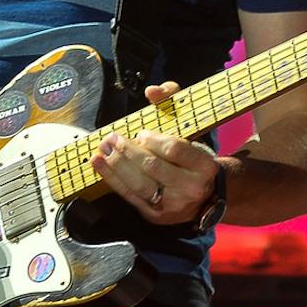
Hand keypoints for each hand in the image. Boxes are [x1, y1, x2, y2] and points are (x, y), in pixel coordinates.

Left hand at [92, 80, 223, 225]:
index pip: (175, 150)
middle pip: (153, 167)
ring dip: (116, 165)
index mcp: (204, 166)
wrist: (206, 196)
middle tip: (113, 138)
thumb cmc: (193, 159)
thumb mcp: (191, 130)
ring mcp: (173, 205)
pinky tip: (100, 165)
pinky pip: (130, 196)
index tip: (142, 133)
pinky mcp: (155, 215)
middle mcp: (191, 187)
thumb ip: (173, 103)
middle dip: (128, 151)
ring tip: (103, 149)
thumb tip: (152, 91)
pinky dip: (112, 178)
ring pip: (139, 184)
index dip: (153, 140)